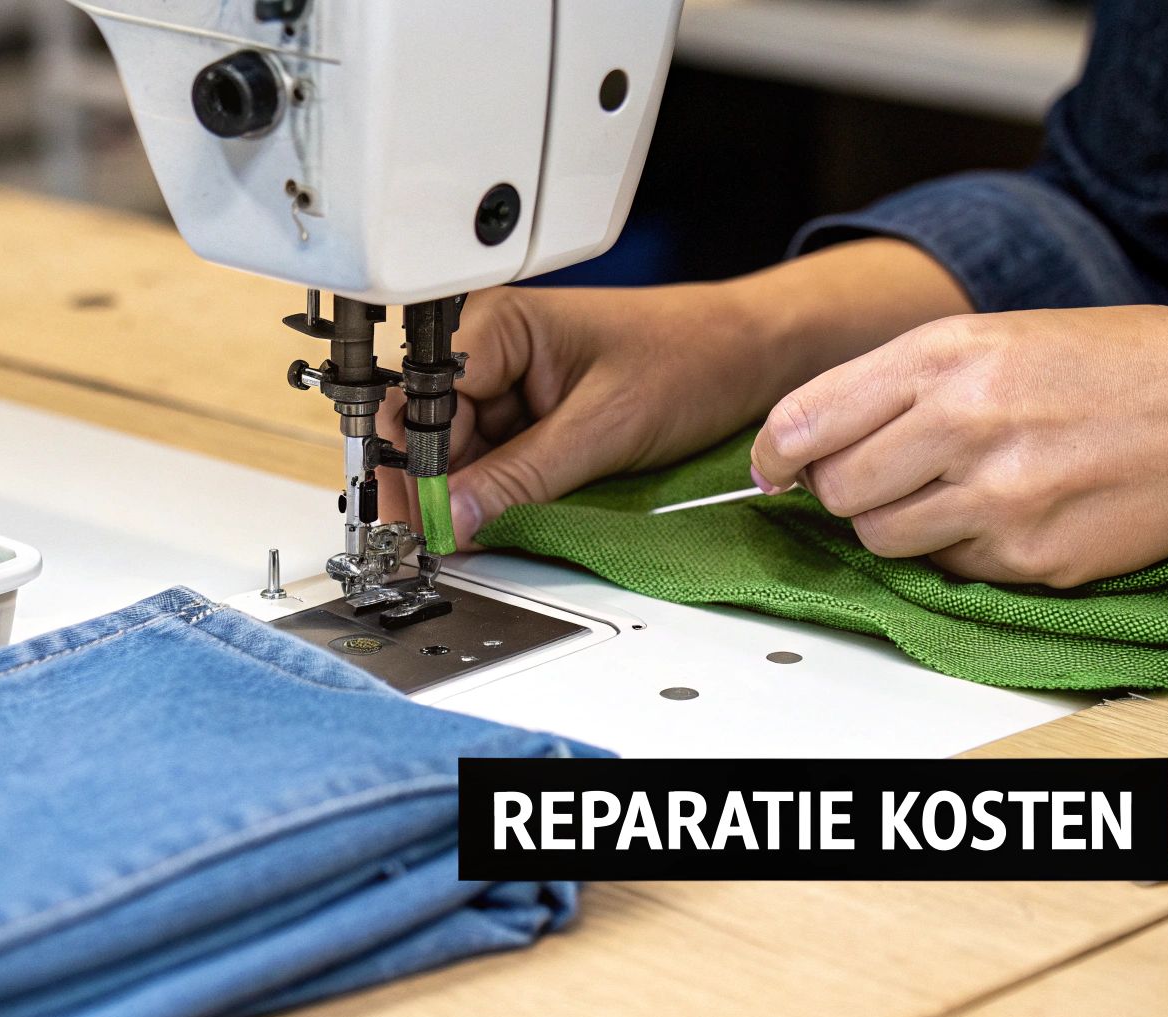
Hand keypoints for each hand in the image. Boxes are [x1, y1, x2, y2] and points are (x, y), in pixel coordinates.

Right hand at [375, 283, 788, 544]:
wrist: (751, 355)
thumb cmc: (693, 356)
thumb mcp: (604, 428)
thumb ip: (521, 479)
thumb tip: (452, 520)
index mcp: (497, 325)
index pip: (419, 398)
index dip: (416, 463)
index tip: (425, 519)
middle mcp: (489, 350)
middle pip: (426, 431)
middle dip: (435, 488)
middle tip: (445, 540)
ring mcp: (506, 386)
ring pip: (455, 456)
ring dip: (465, 497)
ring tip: (484, 530)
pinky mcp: (527, 418)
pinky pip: (490, 465)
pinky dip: (494, 497)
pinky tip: (506, 516)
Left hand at [750, 306, 1167, 586]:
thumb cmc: (1113, 366)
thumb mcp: (994, 337)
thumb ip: (896, 383)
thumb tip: (804, 441)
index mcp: (944, 354)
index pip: (805, 420)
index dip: (773, 452)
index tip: (771, 467)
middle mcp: (962, 421)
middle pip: (835, 489)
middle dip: (844, 490)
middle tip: (884, 476)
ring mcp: (996, 495)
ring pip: (880, 538)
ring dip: (898, 523)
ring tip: (954, 490)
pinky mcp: (1027, 556)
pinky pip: (947, 567)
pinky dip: (960, 549)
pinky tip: (1009, 511)